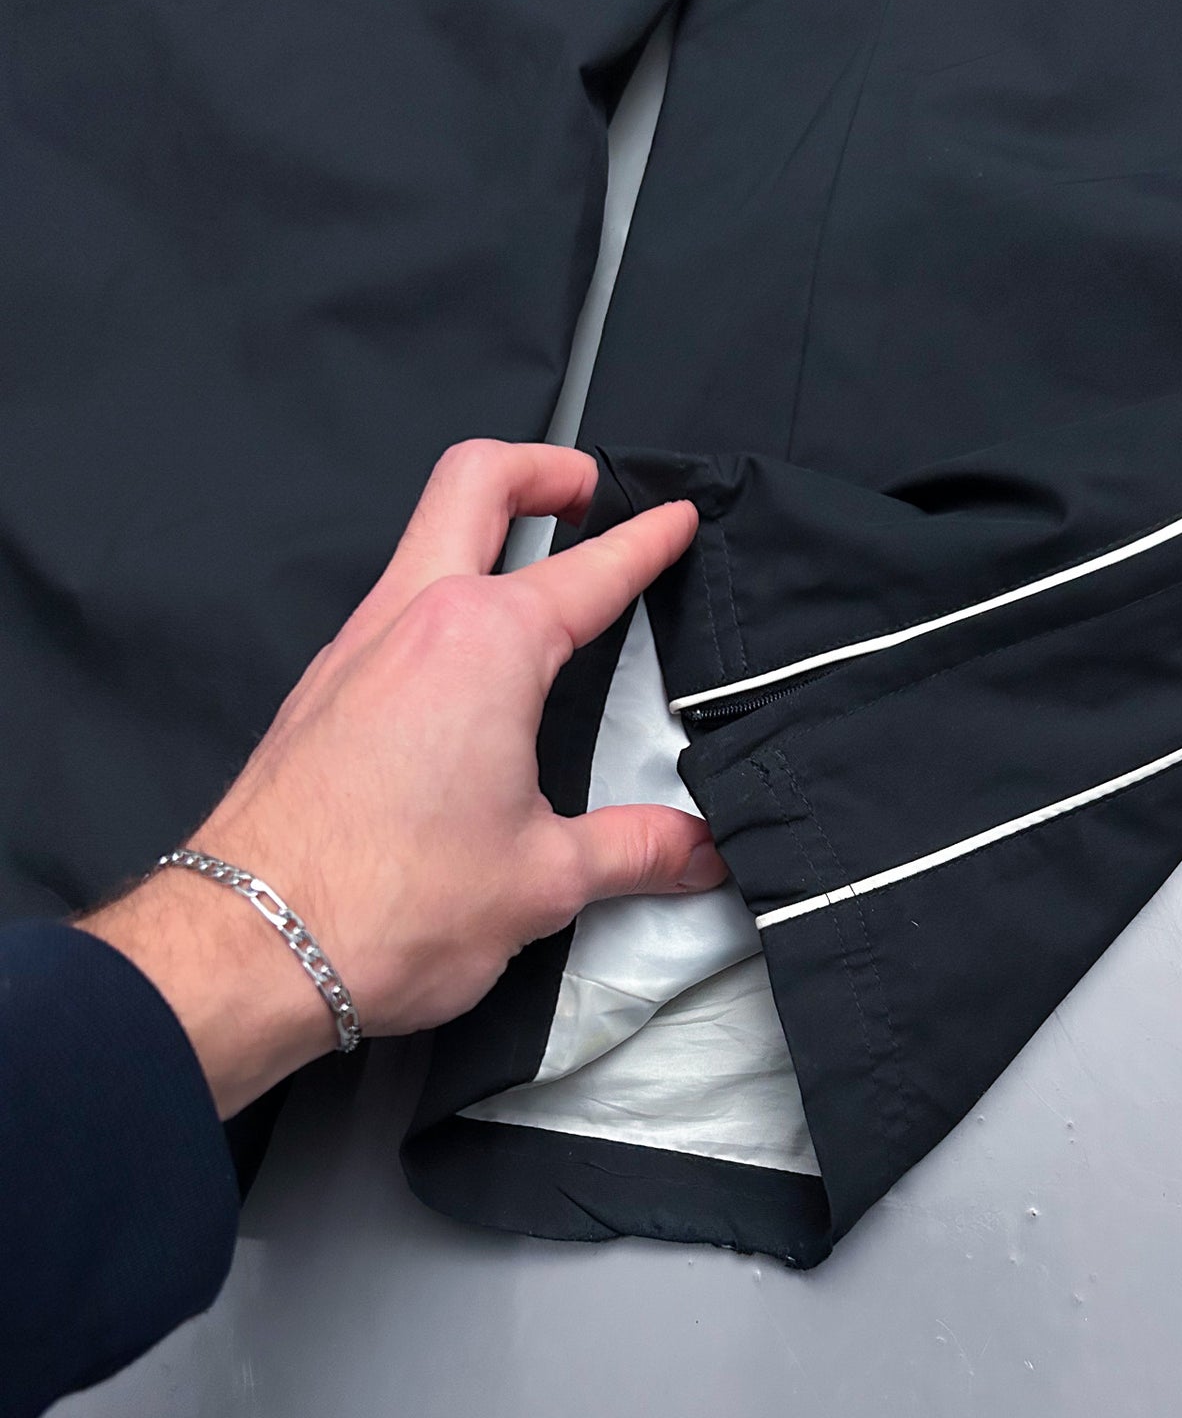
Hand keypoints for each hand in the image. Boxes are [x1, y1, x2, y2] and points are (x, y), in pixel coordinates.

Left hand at [79, 441, 726, 1118]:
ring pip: (420, 541)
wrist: (250, 949)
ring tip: (537, 575)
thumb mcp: (544, 879)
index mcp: (484, 644)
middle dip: (541, 468)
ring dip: (483, 534)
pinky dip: (442, 604)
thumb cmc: (383, 904)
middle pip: (474, 484)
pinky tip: (471, 674)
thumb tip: (694, 850)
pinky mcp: (321, 694)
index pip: (590, 568)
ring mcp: (354, 652)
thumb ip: (635, 850)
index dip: (646, 539)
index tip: (672, 519)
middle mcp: (411, 622)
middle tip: (588, 486)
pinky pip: (390, 613)